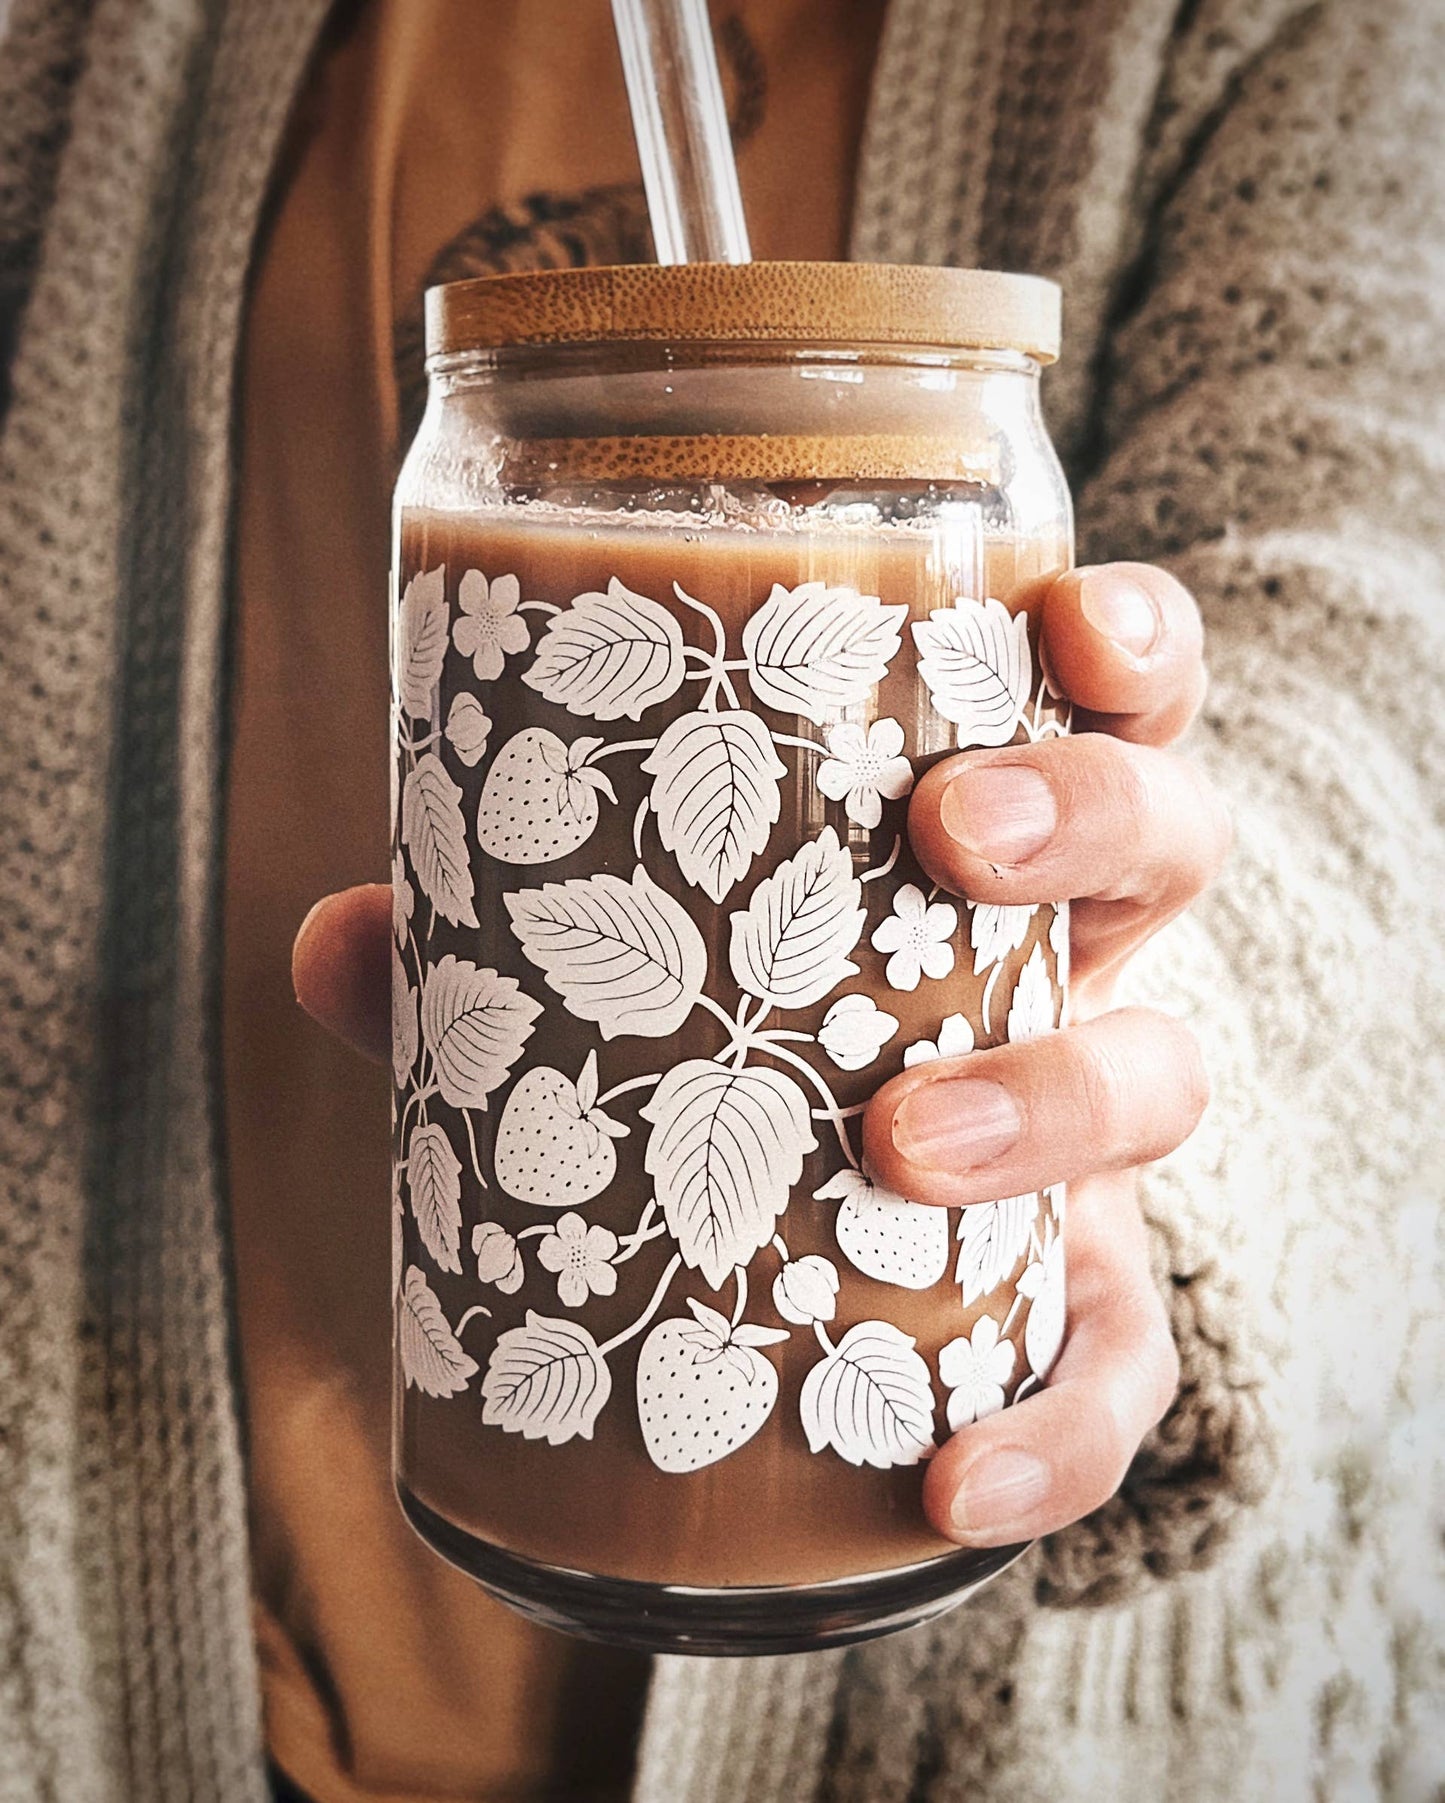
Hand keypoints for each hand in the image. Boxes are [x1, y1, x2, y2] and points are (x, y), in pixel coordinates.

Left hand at [294, 563, 1226, 1552]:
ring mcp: (1091, 1136)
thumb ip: (493, 958)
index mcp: (985, 844)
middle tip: (951, 834)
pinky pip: (1122, 1362)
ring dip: (1055, 1099)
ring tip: (907, 1142)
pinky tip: (959, 1481)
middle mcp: (1072, 964)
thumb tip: (334, 939)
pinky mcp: (1080, 1304)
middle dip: (1091, 815)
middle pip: (1170, 846)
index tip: (1067, 615)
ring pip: (1162, 1078)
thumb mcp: (633, 974)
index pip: (1110, 705)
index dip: (1129, 646)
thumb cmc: (749, 1047)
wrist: (842, 1253)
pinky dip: (1065, 1429)